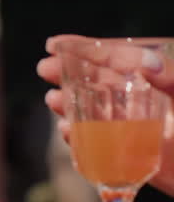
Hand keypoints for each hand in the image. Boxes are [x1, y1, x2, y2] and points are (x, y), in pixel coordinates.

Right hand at [37, 34, 173, 195]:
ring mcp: (133, 128)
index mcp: (156, 80)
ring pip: (90, 112)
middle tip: (45, 70)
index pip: (115, 57)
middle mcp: (141, 100)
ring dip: (67, 104)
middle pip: (95, 81)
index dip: (84, 48)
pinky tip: (67, 131)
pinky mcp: (130, 157)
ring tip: (53, 100)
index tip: (55, 44)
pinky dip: (78, 139)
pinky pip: (96, 145)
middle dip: (67, 73)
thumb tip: (145, 63)